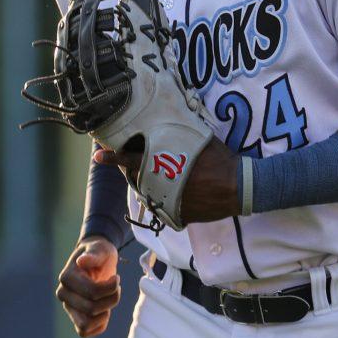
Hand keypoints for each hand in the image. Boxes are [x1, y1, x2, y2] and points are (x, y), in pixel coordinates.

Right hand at [56, 236, 120, 337]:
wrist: (96, 259)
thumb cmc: (99, 252)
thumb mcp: (101, 249)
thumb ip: (93, 255)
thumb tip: (81, 262)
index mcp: (66, 277)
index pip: (92, 292)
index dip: (110, 288)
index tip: (117, 278)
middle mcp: (63, 294)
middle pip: (91, 309)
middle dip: (110, 299)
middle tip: (116, 287)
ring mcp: (68, 307)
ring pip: (85, 325)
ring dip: (104, 313)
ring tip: (109, 299)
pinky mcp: (75, 317)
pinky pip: (86, 332)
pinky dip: (100, 323)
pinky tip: (105, 308)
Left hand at [94, 138, 239, 222]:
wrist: (240, 187)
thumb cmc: (222, 160)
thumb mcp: (201, 141)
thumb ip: (183, 135)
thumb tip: (175, 121)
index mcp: (166, 164)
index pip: (132, 159)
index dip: (114, 158)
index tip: (98, 156)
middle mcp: (163, 185)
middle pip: (139, 178)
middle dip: (135, 171)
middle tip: (136, 164)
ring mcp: (170, 203)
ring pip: (150, 194)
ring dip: (150, 186)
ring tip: (161, 177)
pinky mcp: (180, 216)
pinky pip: (167, 208)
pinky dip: (169, 200)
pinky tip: (181, 192)